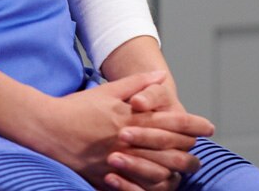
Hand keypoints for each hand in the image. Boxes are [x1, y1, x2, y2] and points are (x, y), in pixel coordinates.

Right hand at [31, 72, 209, 190]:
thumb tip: (162, 78)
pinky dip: (149, 188)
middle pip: (167, 149)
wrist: (48, 127)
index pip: (170, 121)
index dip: (193, 124)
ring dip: (174, 172)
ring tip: (185, 172)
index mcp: (130, 116)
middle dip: (188, 152)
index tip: (209, 127)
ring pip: (154, 171)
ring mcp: (116, 160)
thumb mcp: (109, 90)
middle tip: (201, 156)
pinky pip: (133, 187)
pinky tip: (159, 186)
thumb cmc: (78, 107)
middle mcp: (127, 139)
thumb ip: (137, 83)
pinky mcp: (104, 176)